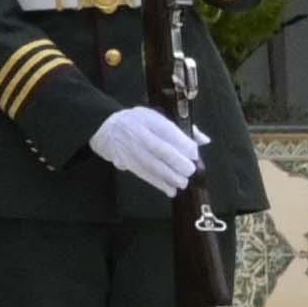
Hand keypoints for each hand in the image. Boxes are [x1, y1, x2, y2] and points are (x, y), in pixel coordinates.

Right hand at [91, 101, 207, 197]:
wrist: (103, 127)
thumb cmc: (137, 122)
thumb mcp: (156, 116)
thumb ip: (180, 128)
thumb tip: (204, 140)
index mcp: (149, 119)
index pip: (169, 132)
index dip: (184, 145)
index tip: (194, 154)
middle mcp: (138, 133)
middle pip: (162, 150)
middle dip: (179, 164)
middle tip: (190, 171)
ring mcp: (130, 148)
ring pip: (153, 165)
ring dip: (170, 177)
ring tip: (182, 183)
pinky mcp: (125, 161)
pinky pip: (144, 174)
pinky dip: (158, 184)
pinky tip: (170, 190)